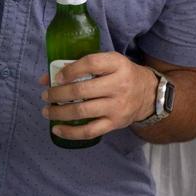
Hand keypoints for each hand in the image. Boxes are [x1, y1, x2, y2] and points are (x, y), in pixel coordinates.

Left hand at [38, 53, 157, 140]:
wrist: (149, 94)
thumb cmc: (123, 75)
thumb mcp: (110, 63)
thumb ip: (82, 67)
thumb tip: (46, 78)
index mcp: (118, 64)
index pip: (91, 63)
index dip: (71, 69)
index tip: (57, 76)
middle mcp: (119, 85)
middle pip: (82, 90)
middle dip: (58, 94)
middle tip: (46, 95)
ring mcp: (117, 106)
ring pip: (82, 111)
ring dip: (59, 112)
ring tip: (47, 111)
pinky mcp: (115, 123)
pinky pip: (89, 131)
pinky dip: (70, 132)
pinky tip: (57, 129)